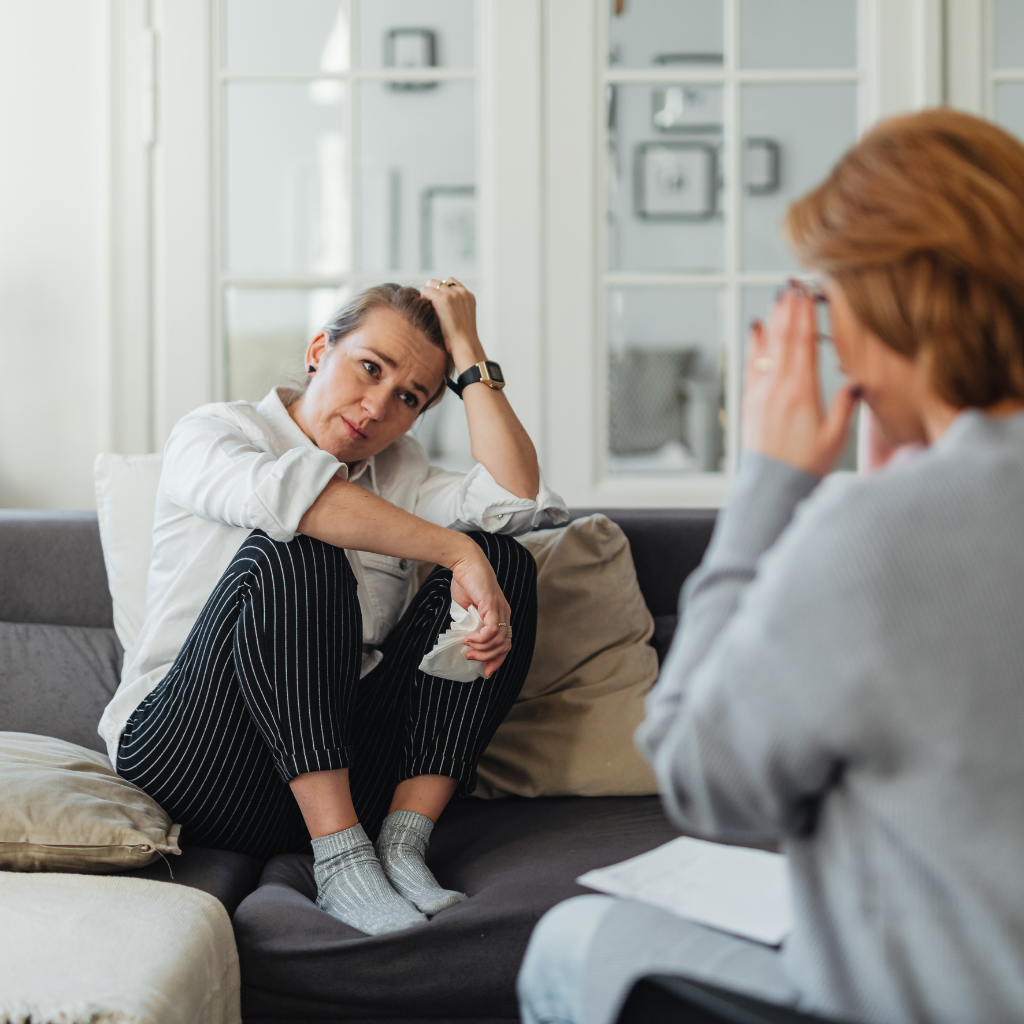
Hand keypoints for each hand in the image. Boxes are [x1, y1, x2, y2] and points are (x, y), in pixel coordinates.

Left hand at [421, 278, 484, 371]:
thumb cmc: (462, 339)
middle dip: (434, 291)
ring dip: (427, 294)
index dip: (442, 291)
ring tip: (428, 308)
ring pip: (432, 283)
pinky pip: (425, 290)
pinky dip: (423, 298)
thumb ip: (456, 308)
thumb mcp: (463, 319)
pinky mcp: (443, 299)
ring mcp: (452, 294)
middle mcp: (462, 292)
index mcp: (469, 296)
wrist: (464, 345)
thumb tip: (439, 306)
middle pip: (440, 282)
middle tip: (430, 307)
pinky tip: (425, 310)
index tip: (438, 304)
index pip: (451, 283)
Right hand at [447, 541, 511, 677]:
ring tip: (466, 648)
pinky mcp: (492, 605)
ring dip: (481, 649)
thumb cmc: (465, 582)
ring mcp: (500, 609)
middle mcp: (504, 614)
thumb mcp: (467, 609)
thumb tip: (464, 642)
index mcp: (500, 615)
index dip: (497, 660)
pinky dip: (480, 639)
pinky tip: (468, 638)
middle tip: (470, 658)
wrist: (464, 562)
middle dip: (488, 658)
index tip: (484, 671)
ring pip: (499, 641)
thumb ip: (469, 624)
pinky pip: (491, 630)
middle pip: (505, 646)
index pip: (506, 644)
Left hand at [742, 284, 857, 476]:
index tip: (807, 295)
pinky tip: (756, 329)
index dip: (805, 317)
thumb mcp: (835, 438)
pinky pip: (751, 364)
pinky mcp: (750, 401)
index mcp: (802, 392)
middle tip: (792, 286)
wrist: (770, 484)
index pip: (805, 345)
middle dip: (789, 310)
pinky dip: (754, 344)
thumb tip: (854, 384)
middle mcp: (778, 388)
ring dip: (773, 321)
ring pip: (767, 348)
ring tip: (778, 299)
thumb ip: (845, 407)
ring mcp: (761, 392)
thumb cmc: (803, 465)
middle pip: (784, 339)